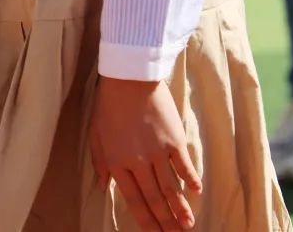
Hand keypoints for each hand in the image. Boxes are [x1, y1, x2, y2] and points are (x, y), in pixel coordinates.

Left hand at [89, 76, 201, 230]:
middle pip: (155, 199)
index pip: (134, 201)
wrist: (129, 75)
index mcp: (117, 163)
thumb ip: (100, 163)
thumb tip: (103, 186)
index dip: (146, 221)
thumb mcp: (96, 134)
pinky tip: (196, 192)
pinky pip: (184, 165)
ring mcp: (158, 151)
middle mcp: (138, 162)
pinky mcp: (174, 138)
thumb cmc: (109, 104)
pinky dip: (191, 179)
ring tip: (188, 225)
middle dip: (165, 222)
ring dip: (180, 209)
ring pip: (171, 188)